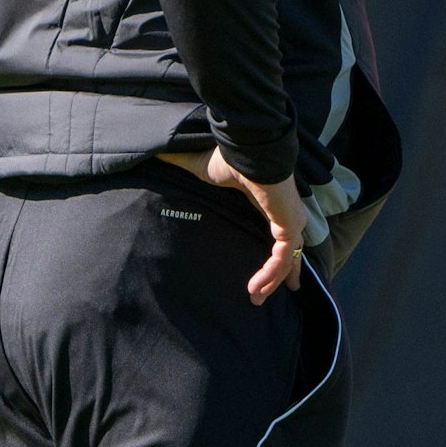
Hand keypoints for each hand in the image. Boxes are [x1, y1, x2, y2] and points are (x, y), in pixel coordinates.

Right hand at [162, 148, 308, 303]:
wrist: (246, 147)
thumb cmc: (228, 157)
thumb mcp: (204, 171)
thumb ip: (183, 168)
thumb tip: (154, 154)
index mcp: (271, 203)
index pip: (280, 235)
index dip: (275, 255)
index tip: (266, 272)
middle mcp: (286, 213)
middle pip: (290, 252)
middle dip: (279, 277)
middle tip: (260, 298)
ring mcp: (291, 219)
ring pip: (286, 260)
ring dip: (271, 282)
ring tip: (254, 299)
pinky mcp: (289, 224)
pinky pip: (282, 258)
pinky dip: (270, 274)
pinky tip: (255, 288)